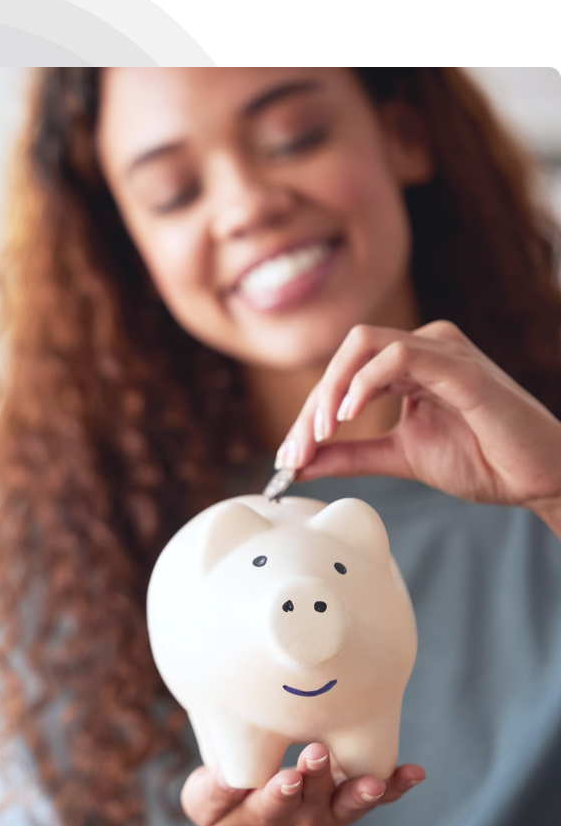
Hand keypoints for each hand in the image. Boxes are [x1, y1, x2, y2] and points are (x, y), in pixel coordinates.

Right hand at [172, 744, 424, 825]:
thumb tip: (226, 773)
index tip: (288, 777)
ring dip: (362, 792)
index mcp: (261, 814)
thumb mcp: (205, 803)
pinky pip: (374, 799)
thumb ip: (214, 789)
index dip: (280, 792)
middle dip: (317, 777)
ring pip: (347, 804)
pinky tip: (414, 773)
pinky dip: (395, 787)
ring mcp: (327, 813)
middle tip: (318, 753)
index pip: (271, 805)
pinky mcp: (345, 804)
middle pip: (311, 800)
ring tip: (377, 780)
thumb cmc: (227, 808)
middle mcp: (299, 817)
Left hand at [276, 321, 560, 530]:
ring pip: (364, 346)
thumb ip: (350, 455)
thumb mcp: (399, 456)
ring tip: (321, 433)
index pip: (343, 373)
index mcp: (408, 364)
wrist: (540, 479)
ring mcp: (443, 351)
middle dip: (313, 404)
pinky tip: (350, 414)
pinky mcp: (462, 368)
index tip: (289, 456)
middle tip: (297, 449)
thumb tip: (299, 463)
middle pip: (345, 355)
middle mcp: (424, 346)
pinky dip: (366, 381)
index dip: (309, 412)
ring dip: (332, 390)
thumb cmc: (482, 460)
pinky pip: (401, 354)